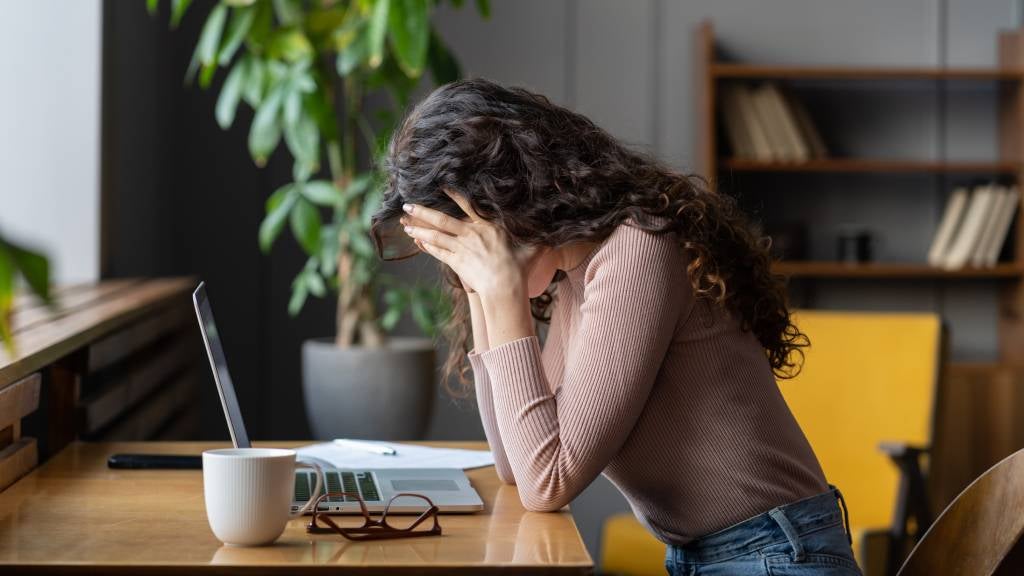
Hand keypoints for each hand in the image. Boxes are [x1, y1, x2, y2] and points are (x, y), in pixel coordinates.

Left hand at [400, 190, 536, 298]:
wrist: (505, 287)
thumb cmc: (520, 268)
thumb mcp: (533, 248)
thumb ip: (539, 237)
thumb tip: (557, 230)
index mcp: (488, 226)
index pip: (468, 206)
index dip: (454, 195)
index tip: (440, 185)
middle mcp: (471, 233)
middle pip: (442, 218)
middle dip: (423, 210)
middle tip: (407, 203)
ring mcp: (461, 248)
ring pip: (435, 234)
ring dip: (418, 227)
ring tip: (404, 222)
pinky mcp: (455, 262)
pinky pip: (437, 251)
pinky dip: (425, 244)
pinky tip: (416, 240)